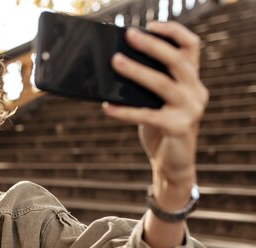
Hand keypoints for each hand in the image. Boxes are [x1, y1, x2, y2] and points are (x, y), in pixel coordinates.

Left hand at [102, 21, 207, 191]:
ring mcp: (191, 110)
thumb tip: (116, 66)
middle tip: (128, 36)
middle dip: (151, 45)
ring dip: (136, 71)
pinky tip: (107, 107)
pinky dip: (125, 111)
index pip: (190, 46)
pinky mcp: (179, 128)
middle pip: (176, 60)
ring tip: (115, 62)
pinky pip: (147, 115)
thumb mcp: (156, 103)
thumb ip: (146, 86)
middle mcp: (196, 91)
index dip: (173, 32)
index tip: (150, 26)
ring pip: (162, 83)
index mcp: (192, 80)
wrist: (173, 164)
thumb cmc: (161, 129)